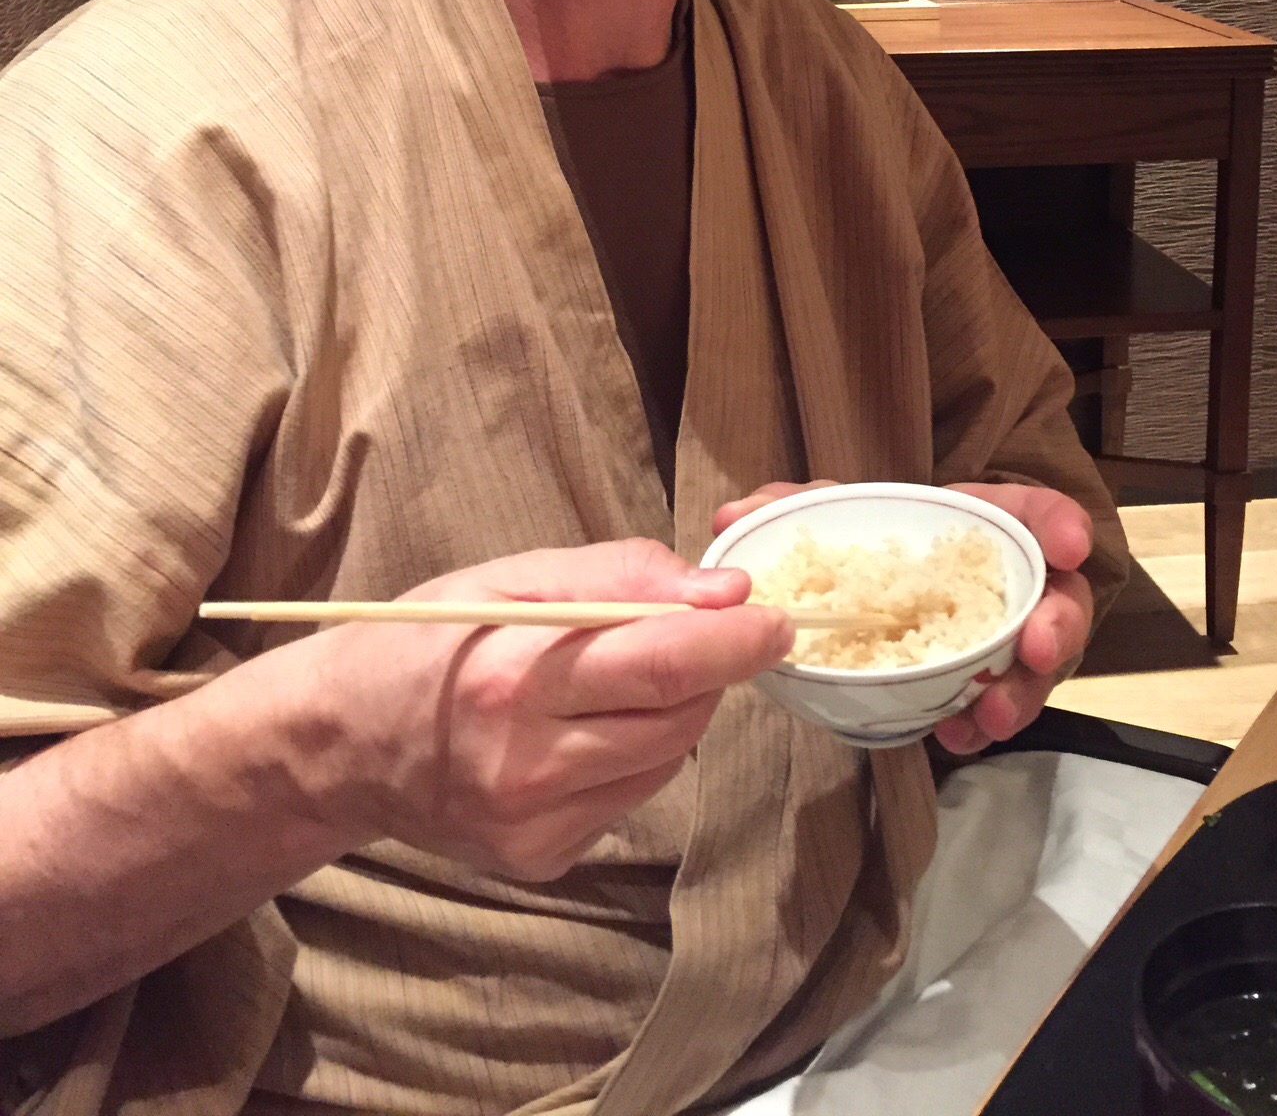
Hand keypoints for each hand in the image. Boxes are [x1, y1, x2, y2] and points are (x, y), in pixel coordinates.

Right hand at [285, 537, 793, 881]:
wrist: (338, 745)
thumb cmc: (426, 640)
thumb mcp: (509, 577)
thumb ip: (619, 575)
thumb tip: (723, 592)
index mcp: (513, 679)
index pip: (663, 664)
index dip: (737, 642)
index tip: (779, 618)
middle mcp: (525, 764)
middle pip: (679, 718)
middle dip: (712, 669)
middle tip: (701, 631)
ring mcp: (533, 824)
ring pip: (667, 759)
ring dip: (675, 711)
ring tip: (618, 677)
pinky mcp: (541, 859)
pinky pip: (631, 796)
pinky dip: (634, 753)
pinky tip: (582, 730)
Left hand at [711, 480, 1094, 753]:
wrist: (848, 600)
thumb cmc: (854, 541)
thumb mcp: (824, 515)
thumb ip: (786, 506)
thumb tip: (734, 516)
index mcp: (975, 528)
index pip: (1035, 516)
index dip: (1060, 523)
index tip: (1070, 543)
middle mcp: (998, 585)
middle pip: (1056, 601)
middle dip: (1057, 626)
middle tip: (1038, 648)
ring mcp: (990, 640)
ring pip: (1031, 668)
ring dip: (1019, 692)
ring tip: (991, 714)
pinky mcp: (967, 685)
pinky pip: (986, 707)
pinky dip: (974, 722)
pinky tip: (955, 733)